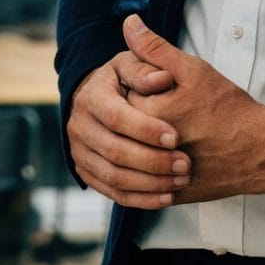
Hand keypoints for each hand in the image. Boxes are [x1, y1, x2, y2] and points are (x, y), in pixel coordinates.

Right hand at [67, 46, 189, 208]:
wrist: (98, 101)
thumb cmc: (123, 81)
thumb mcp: (132, 65)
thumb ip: (146, 68)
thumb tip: (161, 78)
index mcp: (91, 97)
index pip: (116, 117)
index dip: (145, 129)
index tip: (176, 137)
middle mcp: (79, 127)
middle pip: (114, 151)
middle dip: (153, 161)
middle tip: (185, 164)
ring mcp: (80, 153)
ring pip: (114, 176)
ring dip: (150, 183)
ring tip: (181, 180)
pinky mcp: (87, 173)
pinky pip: (114, 193)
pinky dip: (142, 199)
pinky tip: (168, 197)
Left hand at [121, 14, 264, 202]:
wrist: (261, 150)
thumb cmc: (229, 108)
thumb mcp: (193, 70)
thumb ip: (155, 48)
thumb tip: (129, 23)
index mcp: (147, 114)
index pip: (121, 97)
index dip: (144, 90)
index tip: (167, 92)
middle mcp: (147, 147)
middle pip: (126, 127)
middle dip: (145, 117)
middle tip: (178, 114)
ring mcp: (158, 174)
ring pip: (137, 154)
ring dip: (149, 143)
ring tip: (182, 133)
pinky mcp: (171, 192)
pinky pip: (149, 181)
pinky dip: (159, 168)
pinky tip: (181, 154)